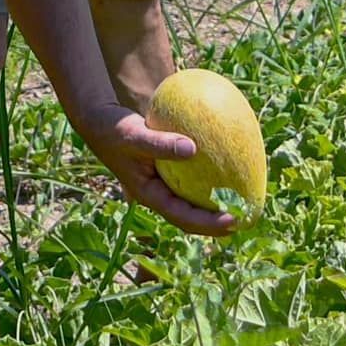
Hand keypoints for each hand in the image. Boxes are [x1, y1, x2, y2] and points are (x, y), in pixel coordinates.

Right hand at [74, 103, 236, 237]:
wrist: (99, 121)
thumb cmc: (114, 129)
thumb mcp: (135, 135)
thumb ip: (161, 143)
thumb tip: (193, 148)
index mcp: (149, 195)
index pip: (182, 217)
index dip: (208, 224)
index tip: (233, 222)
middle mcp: (157, 193)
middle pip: (191, 216)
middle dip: (217, 222)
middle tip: (246, 218)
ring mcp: (161, 183)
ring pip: (192, 198)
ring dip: (216, 202)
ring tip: (244, 198)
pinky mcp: (166, 169)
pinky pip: (192, 175)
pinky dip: (210, 173)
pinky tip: (230, 158)